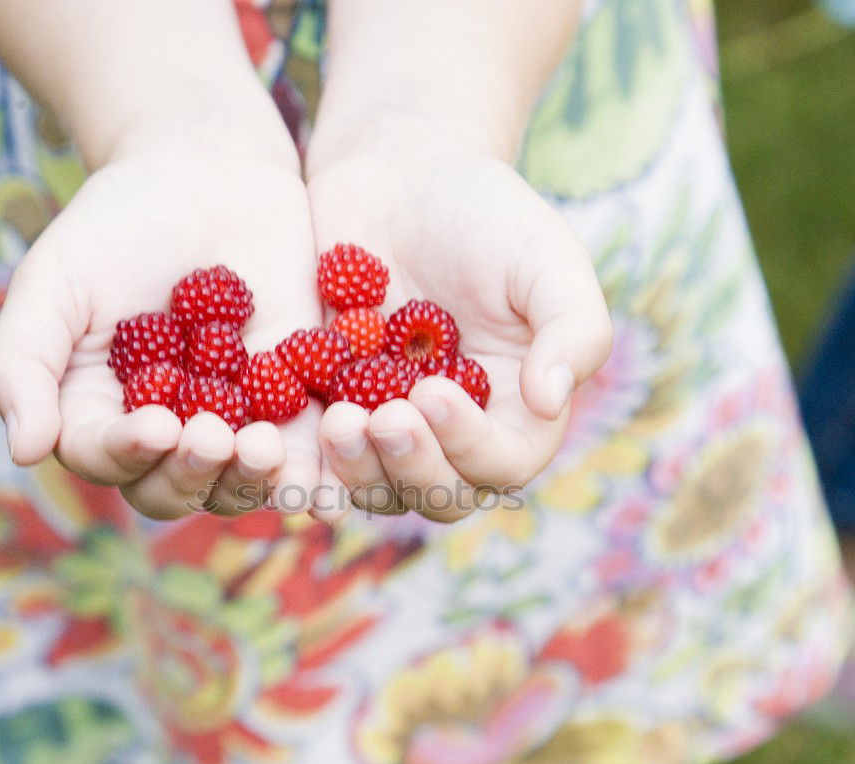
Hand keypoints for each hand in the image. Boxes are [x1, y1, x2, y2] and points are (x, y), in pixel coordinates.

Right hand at [0, 120, 323, 518]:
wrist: (205, 171)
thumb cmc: (116, 223)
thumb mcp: (54, 283)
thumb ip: (24, 363)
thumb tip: (22, 452)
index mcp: (102, 415)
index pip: (109, 458)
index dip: (129, 454)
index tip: (155, 427)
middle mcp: (168, 434)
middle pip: (178, 488)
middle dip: (197, 473)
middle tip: (217, 437)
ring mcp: (234, 423)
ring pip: (242, 482)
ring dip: (255, 481)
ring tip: (268, 450)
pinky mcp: (294, 404)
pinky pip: (306, 451)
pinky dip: (316, 472)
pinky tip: (330, 486)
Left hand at [306, 140, 611, 522]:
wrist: (394, 176)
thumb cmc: (483, 212)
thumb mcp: (546, 257)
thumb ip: (572, 329)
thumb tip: (551, 403)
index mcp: (516, 411)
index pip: (503, 461)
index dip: (471, 444)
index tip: (434, 391)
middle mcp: (454, 435)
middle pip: (439, 494)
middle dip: (411, 466)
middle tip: (384, 418)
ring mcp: (391, 429)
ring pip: (377, 487)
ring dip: (356, 470)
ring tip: (338, 420)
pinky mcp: (334, 412)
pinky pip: (320, 459)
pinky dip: (306, 462)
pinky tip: (283, 440)